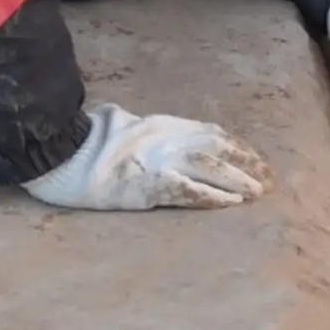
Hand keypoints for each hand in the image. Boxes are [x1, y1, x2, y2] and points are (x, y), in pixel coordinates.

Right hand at [23, 105, 270, 211]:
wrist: (61, 152)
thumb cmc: (87, 141)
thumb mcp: (126, 125)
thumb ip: (153, 133)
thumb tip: (171, 137)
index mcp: (162, 125)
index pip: (211, 133)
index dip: (239, 147)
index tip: (257, 160)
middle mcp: (165, 138)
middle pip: (216, 148)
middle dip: (246, 164)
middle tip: (268, 181)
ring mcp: (156, 159)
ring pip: (208, 166)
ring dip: (236, 181)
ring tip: (256, 194)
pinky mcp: (145, 184)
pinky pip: (186, 189)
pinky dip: (211, 196)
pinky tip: (229, 204)